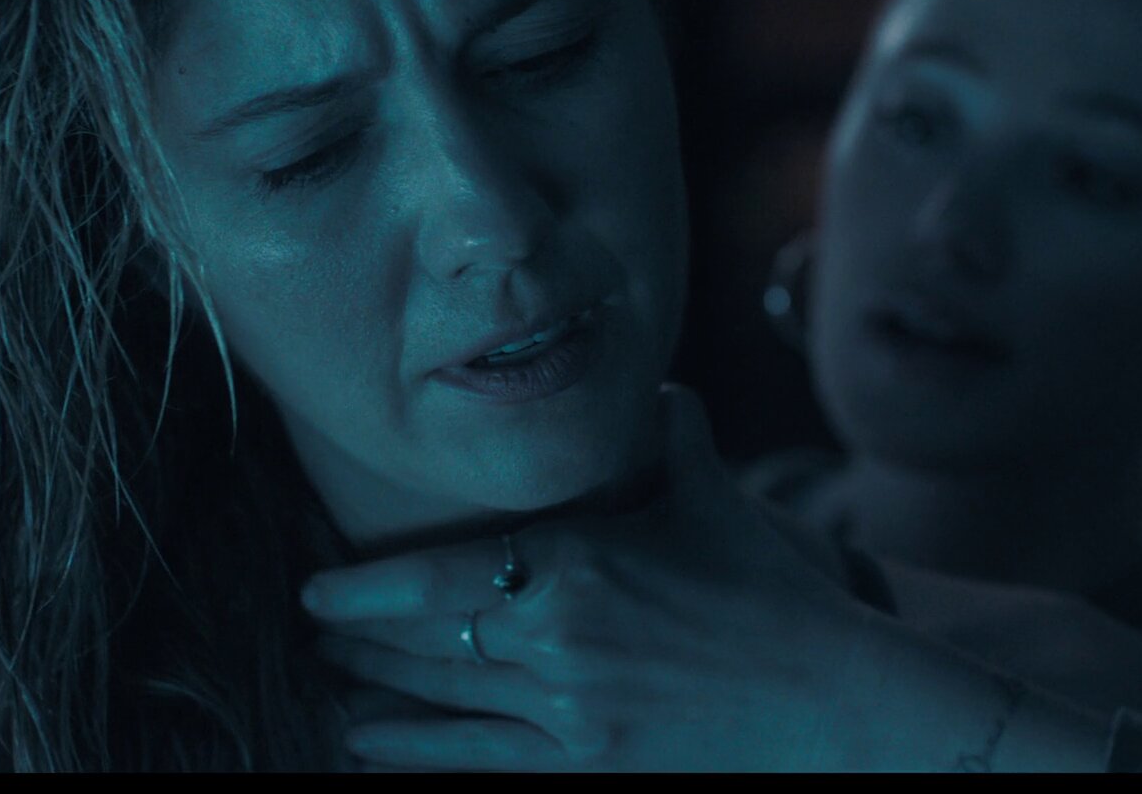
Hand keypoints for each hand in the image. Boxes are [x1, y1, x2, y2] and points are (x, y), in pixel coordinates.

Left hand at [301, 384, 897, 770]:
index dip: (362, 587)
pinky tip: (365, 745)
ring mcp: (564, 714)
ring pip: (437, 700)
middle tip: (310, 631)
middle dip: (355, 638)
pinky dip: (410, 754)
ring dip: (370, 691)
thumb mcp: (712, 500)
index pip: (435, 576)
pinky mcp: (582, 769)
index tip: (315, 587)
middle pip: (422, 641)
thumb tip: (662, 385)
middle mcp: (554, 641)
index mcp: (575, 565)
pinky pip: (472, 764)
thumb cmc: (768, 597)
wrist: (831, 701)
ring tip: (326, 682)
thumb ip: (674, 435)